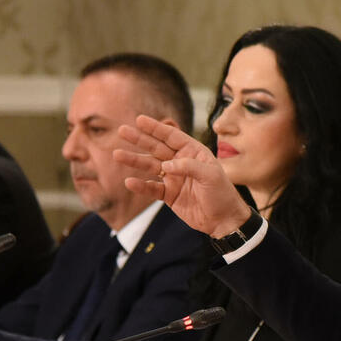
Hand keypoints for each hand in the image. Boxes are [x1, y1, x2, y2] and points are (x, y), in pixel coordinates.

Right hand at [115, 115, 252, 237]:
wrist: (224, 220)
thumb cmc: (222, 194)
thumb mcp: (211, 176)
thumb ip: (189, 166)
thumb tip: (166, 165)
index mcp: (193, 152)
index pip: (172, 136)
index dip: (156, 128)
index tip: (139, 120)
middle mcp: (181, 162)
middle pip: (156, 147)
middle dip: (139, 139)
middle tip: (122, 131)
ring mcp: (173, 178)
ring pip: (150, 166)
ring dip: (134, 160)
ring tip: (117, 154)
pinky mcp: (169, 195)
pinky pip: (151, 188)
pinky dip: (140, 185)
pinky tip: (129, 182)